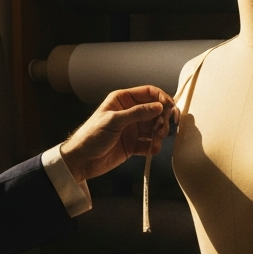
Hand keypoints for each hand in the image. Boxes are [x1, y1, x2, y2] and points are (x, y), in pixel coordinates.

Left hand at [60, 86, 177, 183]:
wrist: (82, 160)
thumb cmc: (91, 136)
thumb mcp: (114, 120)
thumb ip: (138, 113)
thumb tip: (159, 107)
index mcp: (123, 100)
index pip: (149, 93)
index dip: (162, 99)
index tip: (170, 108)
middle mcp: (130, 113)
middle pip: (156, 111)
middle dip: (162, 120)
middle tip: (162, 129)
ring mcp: (133, 129)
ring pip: (155, 128)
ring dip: (160, 135)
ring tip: (156, 142)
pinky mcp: (133, 144)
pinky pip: (150, 143)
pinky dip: (153, 147)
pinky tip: (152, 151)